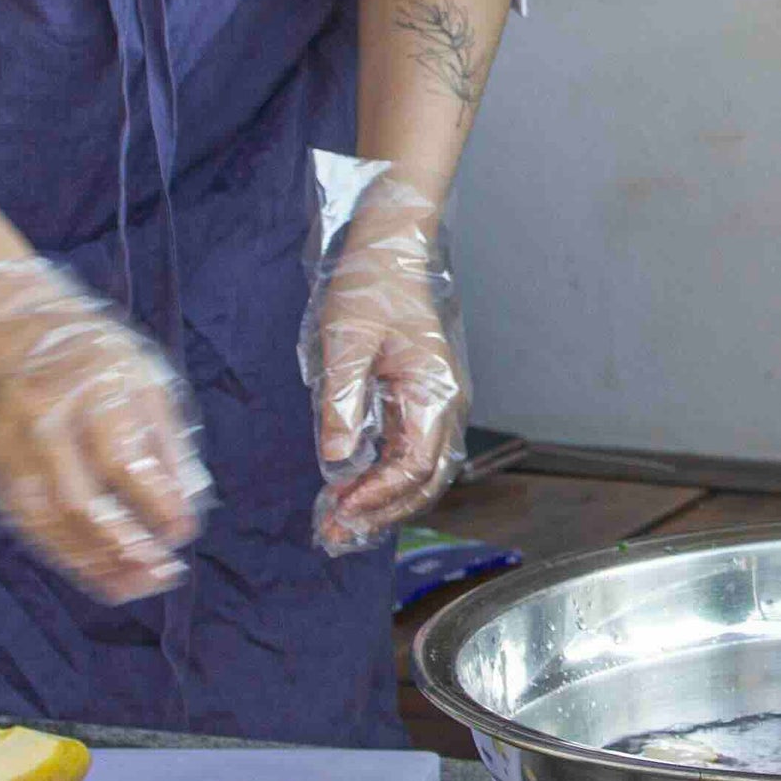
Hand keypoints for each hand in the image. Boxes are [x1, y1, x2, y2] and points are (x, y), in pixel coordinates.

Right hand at [0, 257, 208, 603]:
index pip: (124, 459)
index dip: (156, 503)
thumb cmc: (94, 356)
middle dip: (126, 546)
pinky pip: (27, 524)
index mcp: (91, 386)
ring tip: (137, 586)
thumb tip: (188, 504)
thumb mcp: (144, 376)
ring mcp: (10, 446)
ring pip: (48, 521)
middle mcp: (44, 418)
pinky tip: (98, 572)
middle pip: (80, 499)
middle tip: (165, 572)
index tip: (184, 532)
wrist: (8, 328)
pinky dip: (65, 554)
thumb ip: (166, 439)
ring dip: (95, 563)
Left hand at [307, 171, 466, 545]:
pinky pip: (412, 450)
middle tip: (334, 536)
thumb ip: (341, 403)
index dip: (375, 497)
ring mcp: (439, 400)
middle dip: (381, 513)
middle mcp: (446, 403)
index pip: (412, 468)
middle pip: (424, 481)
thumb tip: (337, 461)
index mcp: (434, 393)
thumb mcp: (345, 342)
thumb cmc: (370, 285)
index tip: (336, 512)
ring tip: (340, 521)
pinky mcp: (423, 395)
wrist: (391, 244)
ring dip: (384, 501)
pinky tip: (353, 484)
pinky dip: (385, 477)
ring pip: (421, 471)